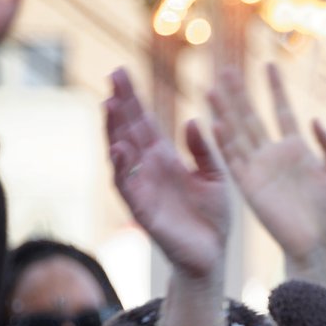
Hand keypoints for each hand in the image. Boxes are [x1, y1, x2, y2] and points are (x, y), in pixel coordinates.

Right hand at [106, 68, 231, 281]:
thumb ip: (203, 151)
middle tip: (112, 75)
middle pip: (128, 130)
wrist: (212, 254)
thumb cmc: (212, 216)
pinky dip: (121, 167)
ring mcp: (142, 187)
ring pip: (120, 153)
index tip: (122, 71)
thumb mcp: (215, 176)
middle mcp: (148, 168)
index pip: (144, 121)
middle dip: (120, 104)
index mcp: (165, 157)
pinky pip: (127, 186)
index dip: (133, 98)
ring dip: (113, 130)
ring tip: (109, 104)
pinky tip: (118, 148)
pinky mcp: (142, 209)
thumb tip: (192, 120)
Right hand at [206, 64, 325, 275]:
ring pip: (238, 133)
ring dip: (225, 111)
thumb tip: (316, 120)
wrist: (319, 244)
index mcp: (297, 150)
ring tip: (212, 88)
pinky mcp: (249, 185)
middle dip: (241, 94)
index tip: (270, 65)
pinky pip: (233, 160)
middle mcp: (273, 155)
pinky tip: (215, 122)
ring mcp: (259, 169)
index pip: (283, 111)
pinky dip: (224, 142)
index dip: (276, 89)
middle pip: (253, 117)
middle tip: (227, 69)